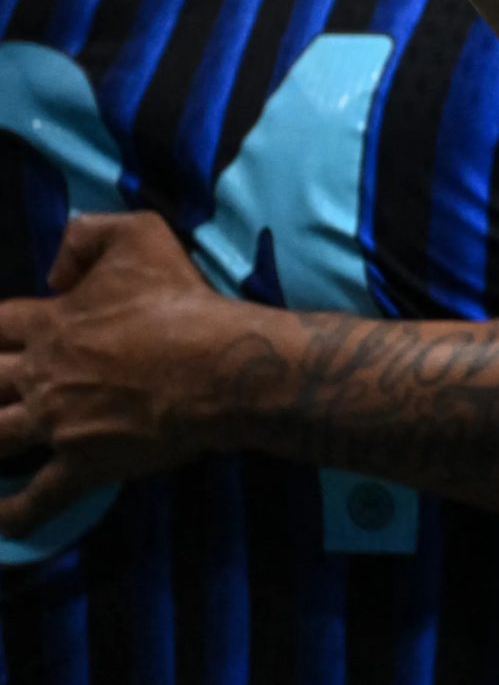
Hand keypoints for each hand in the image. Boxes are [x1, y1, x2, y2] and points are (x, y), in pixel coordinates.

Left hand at [0, 214, 253, 532]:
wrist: (218, 364)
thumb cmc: (183, 300)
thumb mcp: (142, 235)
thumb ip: (88, 234)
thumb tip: (56, 271)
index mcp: (51, 324)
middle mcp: (41, 377)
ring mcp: (57, 424)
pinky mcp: (83, 464)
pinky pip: (39, 498)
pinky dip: (15, 515)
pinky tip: (2, 522)